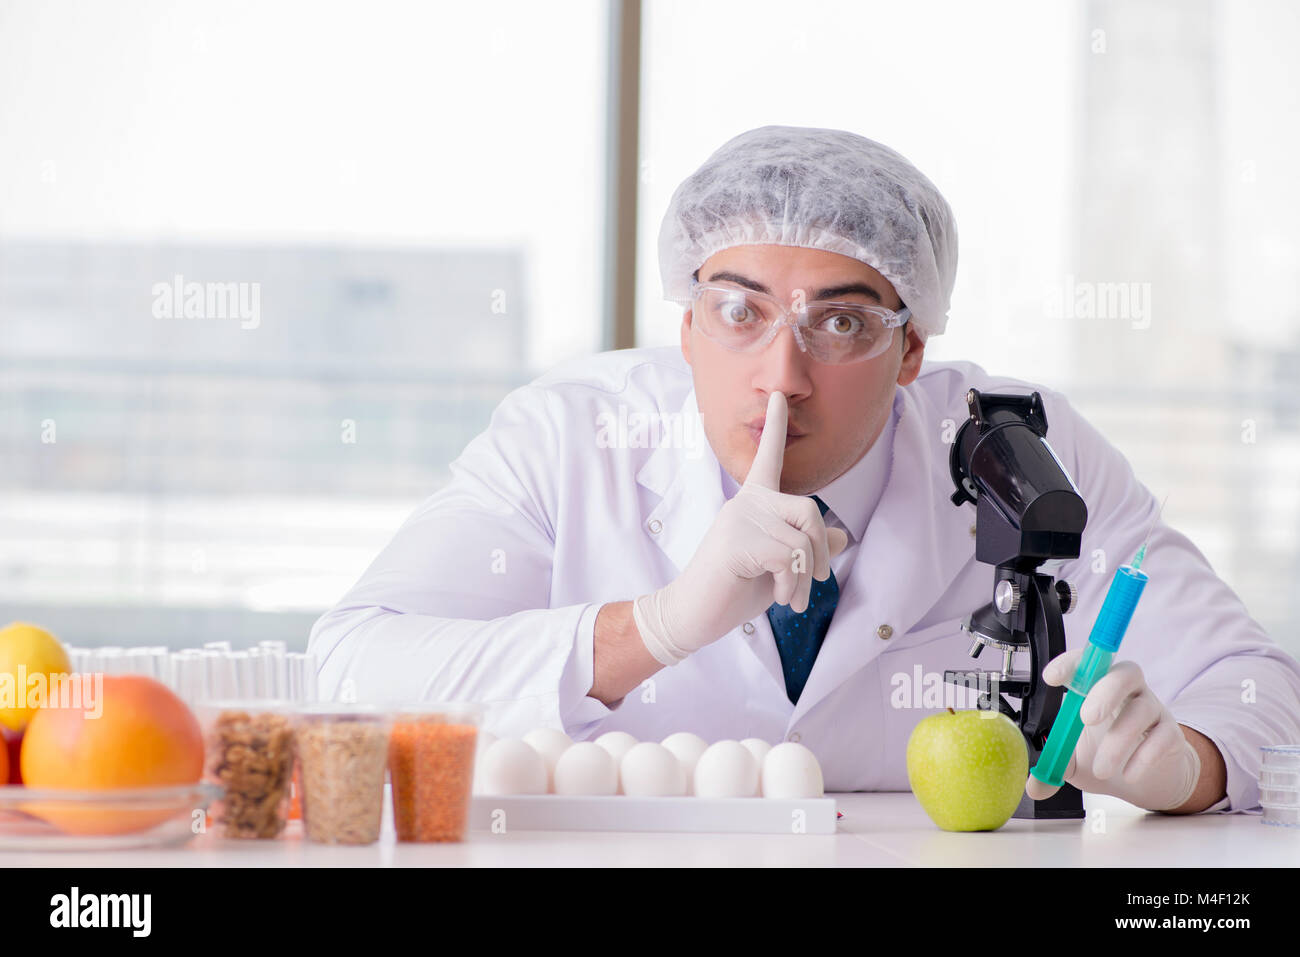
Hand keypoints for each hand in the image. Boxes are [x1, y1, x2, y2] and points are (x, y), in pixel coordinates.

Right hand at [632, 391, 849, 665]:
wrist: (693, 615)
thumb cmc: (735, 590)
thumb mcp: (780, 568)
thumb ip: (805, 548)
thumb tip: (840, 535)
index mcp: (754, 502)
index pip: (768, 457)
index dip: (775, 425)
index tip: (778, 394)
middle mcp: (746, 503)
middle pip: (809, 509)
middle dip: (820, 551)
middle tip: (815, 582)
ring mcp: (739, 519)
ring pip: (802, 540)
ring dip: (803, 580)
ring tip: (790, 599)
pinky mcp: (737, 541)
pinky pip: (788, 557)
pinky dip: (792, 585)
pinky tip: (781, 599)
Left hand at [1025, 646, 1199, 810]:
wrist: (1143, 777)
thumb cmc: (1102, 753)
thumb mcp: (1073, 760)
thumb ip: (1054, 767)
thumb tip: (1034, 787)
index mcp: (1096, 686)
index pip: (1087, 662)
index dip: (1069, 664)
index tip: (1052, 678)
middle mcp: (1128, 690)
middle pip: (1124, 673)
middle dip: (1105, 692)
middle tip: (1087, 718)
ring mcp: (1152, 708)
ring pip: (1141, 710)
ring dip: (1118, 742)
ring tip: (1102, 770)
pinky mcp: (1172, 732)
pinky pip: (1163, 736)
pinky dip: (1144, 757)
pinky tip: (1129, 774)